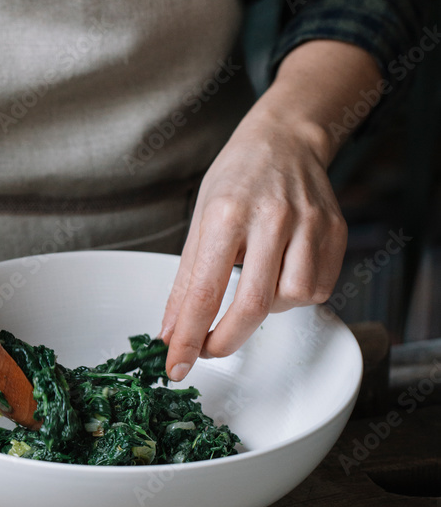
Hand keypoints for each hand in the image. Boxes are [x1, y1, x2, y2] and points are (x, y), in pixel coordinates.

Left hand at [160, 40, 380, 380]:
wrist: (285, 140)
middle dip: (227, 339)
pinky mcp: (335, 231)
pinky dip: (297, 295)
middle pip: (253, 304)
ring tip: (257, 284)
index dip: (188, 337)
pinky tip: (283, 273)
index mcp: (226, 213)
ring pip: (292, 299)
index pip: (204, 291)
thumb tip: (171, 334)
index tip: (175, 366)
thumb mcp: (199, 221)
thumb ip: (186, 282)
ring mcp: (309, 223)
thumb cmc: (236, 180)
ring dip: (268, 309)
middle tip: (210, 350)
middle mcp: (271, 217)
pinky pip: (319, 288)